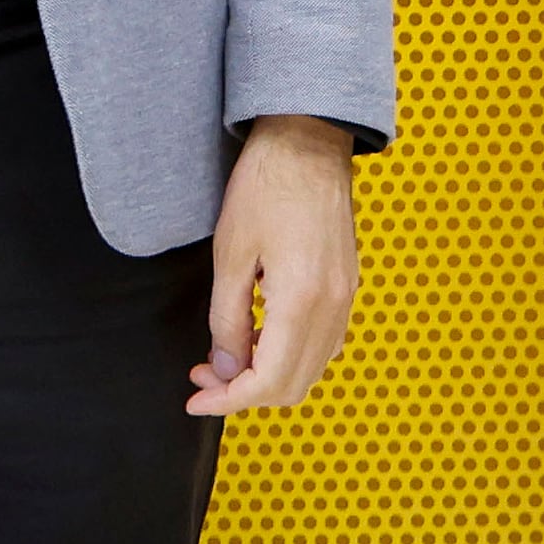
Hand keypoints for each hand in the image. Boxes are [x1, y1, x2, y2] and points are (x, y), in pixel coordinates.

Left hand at [191, 115, 359, 414]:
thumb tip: (226, 369)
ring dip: (269, 375)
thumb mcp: (230, 256)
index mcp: (302, 300)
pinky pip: (326, 342)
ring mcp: (346, 295)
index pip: (268, 381)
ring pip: (314, 368)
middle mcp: (333, 305)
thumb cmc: (265, 188)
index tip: (196, 399)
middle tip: (204, 374)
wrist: (308, 141)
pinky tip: (262, 334)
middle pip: (294, 385)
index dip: (227, 401)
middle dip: (244, 392)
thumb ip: (227, 321)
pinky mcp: (348, 283)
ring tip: (228, 355)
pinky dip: (292, 354)